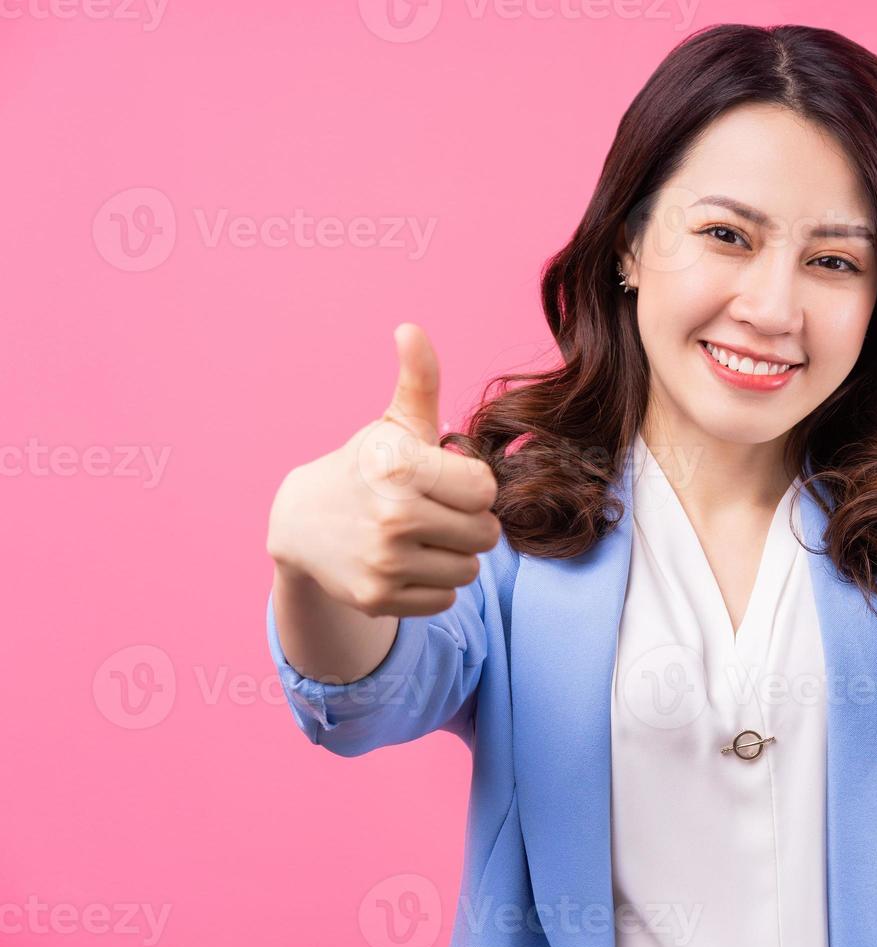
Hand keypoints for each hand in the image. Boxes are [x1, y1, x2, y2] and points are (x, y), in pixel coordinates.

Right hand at [266, 323, 501, 617]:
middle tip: (435, 510)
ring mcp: (383, 562)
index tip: (445, 480)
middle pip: (485, 534)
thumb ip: (418, 380)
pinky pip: (445, 598)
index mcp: (402, 468)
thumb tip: (410, 329)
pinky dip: (432, 583)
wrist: (302, 523)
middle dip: (467, 521)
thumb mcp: (394, 424)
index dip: (471, 485)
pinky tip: (406, 562)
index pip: (485, 490)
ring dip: (453, 554)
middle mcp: (393, 517)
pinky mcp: (376, 598)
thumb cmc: (366, 467)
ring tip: (421, 536)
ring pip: (468, 569)